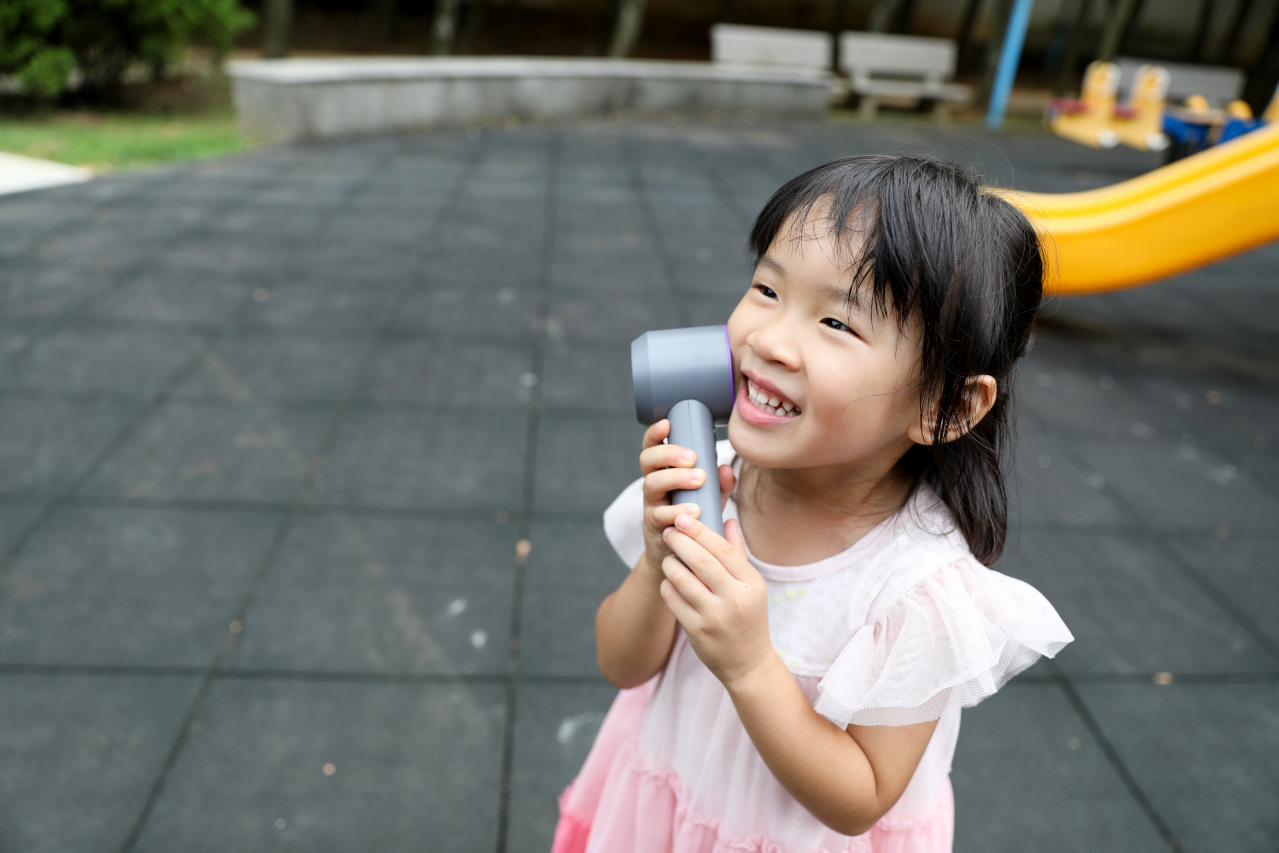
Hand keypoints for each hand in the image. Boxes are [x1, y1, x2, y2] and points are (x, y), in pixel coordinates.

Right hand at [638, 419, 735, 580]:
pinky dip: (676, 512)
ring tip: (699, 480)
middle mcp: (653, 485)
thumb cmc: (694, 519)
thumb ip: (720, 484)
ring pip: (651, 484)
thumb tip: (726, 468)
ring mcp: (651, 505)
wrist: (678, 557)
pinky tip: (692, 511)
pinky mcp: (654, 527)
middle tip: (692, 457)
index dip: (655, 434)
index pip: (652, 447)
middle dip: (668, 454)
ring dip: (674, 478)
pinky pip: (659, 515)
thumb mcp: (710, 499)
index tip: (667, 424)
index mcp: (664, 472)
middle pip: (648, 461)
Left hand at [659, 513, 772, 688]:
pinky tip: (670, 581)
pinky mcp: (696, 631)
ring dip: (670, 563)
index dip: (700, 530)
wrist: (747, 663)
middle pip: (700, 560)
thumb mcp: (752, 586)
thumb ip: (738, 553)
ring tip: (668, 557)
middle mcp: (734, 599)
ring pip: (681, 579)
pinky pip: (672, 599)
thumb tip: (727, 520)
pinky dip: (667, 585)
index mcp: (750, 584)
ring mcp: (714, 616)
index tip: (683, 518)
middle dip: (679, 540)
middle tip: (668, 531)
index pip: (722, 548)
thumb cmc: (748, 617)